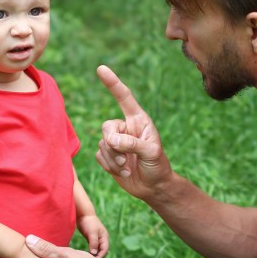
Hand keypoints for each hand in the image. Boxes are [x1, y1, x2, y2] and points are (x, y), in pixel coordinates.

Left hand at [77, 214, 109, 257]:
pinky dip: (90, 252)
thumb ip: (93, 242)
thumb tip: (94, 253)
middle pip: (102, 252)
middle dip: (97, 257)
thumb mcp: (91, 232)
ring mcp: (97, 240)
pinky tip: (85, 256)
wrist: (83, 215)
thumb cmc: (88, 222)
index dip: (100, 256)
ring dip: (93, 256)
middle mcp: (102, 240)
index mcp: (104, 238)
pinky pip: (92, 248)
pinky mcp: (91, 240)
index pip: (105, 250)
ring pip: (97, 251)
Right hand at [95, 65, 172, 200]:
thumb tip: (111, 140)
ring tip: (127, 168)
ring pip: (102, 144)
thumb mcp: (151, 153)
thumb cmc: (158, 167)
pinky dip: (109, 166)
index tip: (101, 69)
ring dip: (114, 160)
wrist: (154, 188)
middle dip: (114, 145)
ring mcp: (116, 142)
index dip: (113, 83)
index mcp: (138, 120)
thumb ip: (132, 144)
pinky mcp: (108, 156)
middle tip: (125, 159)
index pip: (124, 98)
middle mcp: (125, 128)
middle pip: (107, 127)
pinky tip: (123, 172)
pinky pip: (99, 156)